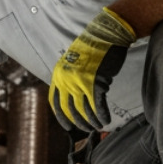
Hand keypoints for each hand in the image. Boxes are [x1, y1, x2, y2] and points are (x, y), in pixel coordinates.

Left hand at [50, 7, 135, 130]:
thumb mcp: (72, 62)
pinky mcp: (96, 83)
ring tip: (99, 126)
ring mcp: (81, 82)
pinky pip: (98, 106)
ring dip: (92, 121)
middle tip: (87, 128)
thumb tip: (72, 98)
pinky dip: (102, 115)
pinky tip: (106, 120)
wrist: (106, 34)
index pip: (56, 102)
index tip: (69, 127)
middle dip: (79, 122)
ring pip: (84, 110)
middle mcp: (66, 80)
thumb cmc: (93, 48)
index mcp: (58, 75)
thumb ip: (69, 78)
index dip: (62, 117)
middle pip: (70, 109)